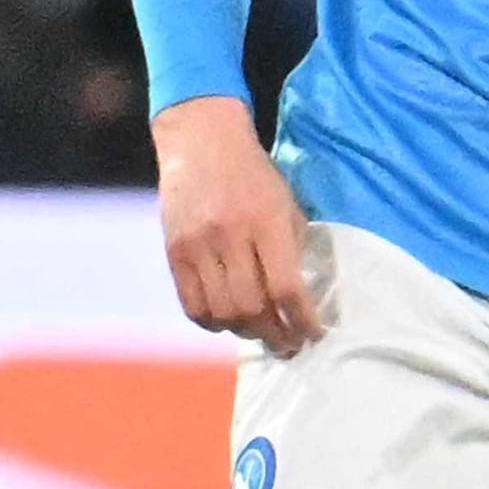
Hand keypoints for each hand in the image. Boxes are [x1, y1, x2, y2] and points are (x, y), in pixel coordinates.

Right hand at [154, 96, 317, 351]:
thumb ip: (292, 249)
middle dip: (275, 335)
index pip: (286, 288)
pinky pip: (191, 304)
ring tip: (260, 334)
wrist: (202, 143)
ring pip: (221, 312)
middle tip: (289, 345)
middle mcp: (230, 235)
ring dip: (244, 332)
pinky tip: (227, 322)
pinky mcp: (174, 251)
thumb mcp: (286, 204)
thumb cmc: (255, 176)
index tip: (314, 334)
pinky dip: (211, 323)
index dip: (303, 320)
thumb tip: (299, 301)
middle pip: (251, 307)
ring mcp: (197, 245)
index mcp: (266, 221)